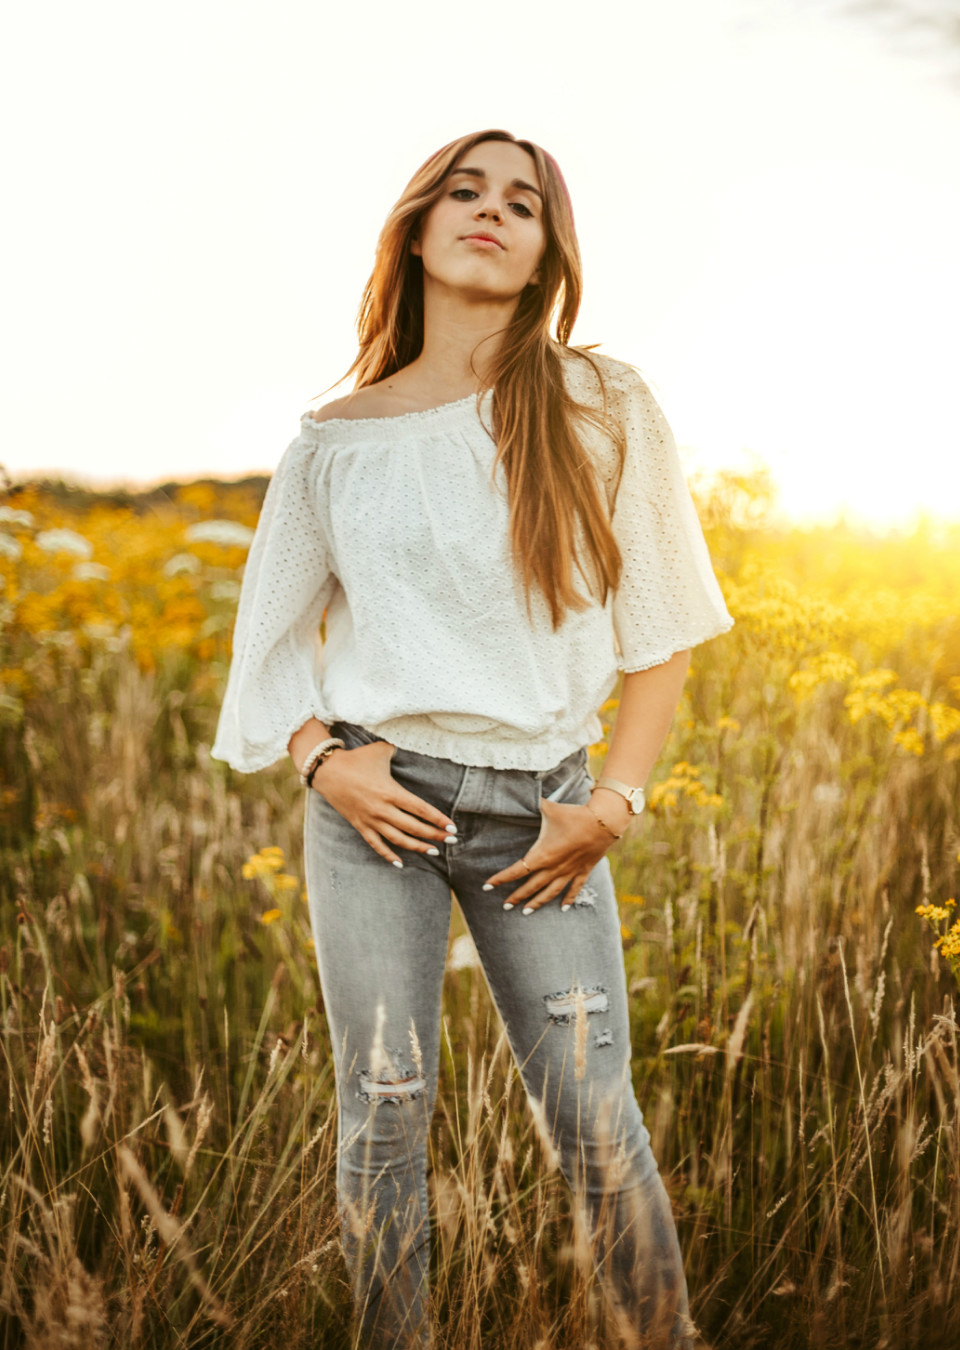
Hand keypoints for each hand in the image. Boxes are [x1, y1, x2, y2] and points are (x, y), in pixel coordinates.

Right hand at [311, 742, 454, 865]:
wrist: (327, 771)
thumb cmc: (356, 759)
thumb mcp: (381, 750)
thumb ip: (398, 750)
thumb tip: (412, 744)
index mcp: (391, 792)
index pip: (421, 809)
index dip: (438, 820)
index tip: (452, 827)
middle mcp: (383, 809)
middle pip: (414, 827)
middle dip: (435, 835)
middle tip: (451, 841)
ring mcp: (371, 820)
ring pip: (398, 840)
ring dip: (417, 847)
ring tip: (433, 852)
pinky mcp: (360, 826)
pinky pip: (376, 845)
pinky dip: (388, 856)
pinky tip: (400, 864)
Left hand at [482, 796, 627, 914]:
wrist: (602, 822)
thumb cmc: (573, 814)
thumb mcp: (548, 808)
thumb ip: (532, 804)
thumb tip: (519, 794)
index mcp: (542, 855)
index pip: (517, 870)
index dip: (501, 879)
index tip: (487, 886)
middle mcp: (554, 868)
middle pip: (531, 887)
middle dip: (516, 897)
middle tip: (505, 906)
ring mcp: (569, 872)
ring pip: (550, 893)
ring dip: (537, 903)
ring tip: (526, 913)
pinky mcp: (583, 871)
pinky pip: (574, 889)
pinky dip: (568, 900)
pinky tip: (562, 909)